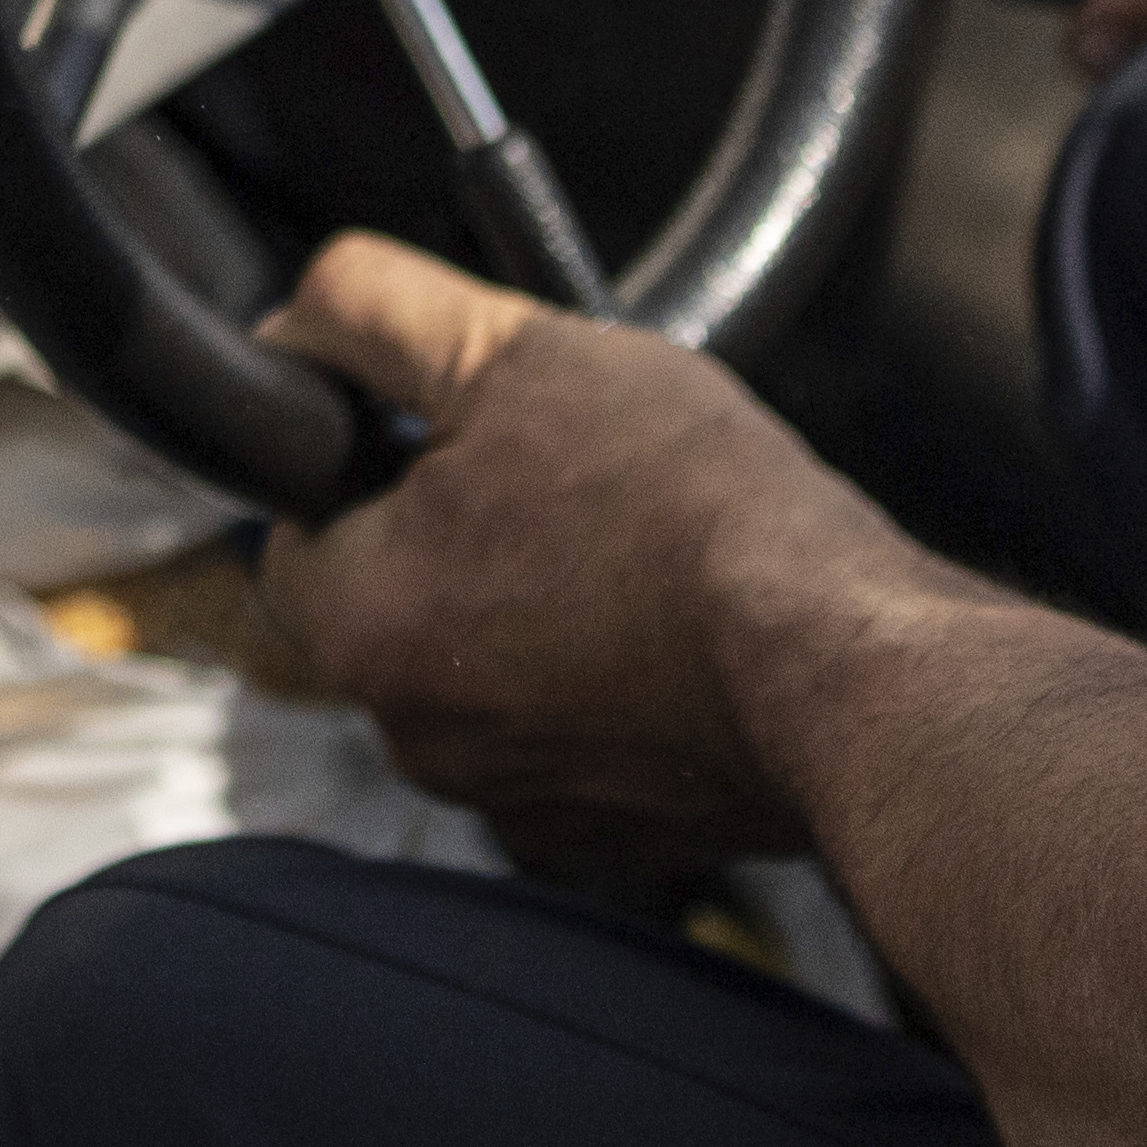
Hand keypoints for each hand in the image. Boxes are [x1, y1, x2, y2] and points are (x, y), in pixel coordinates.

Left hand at [250, 233, 871, 874]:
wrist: (850, 668)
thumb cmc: (694, 518)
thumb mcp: (518, 354)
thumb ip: (376, 315)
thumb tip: (300, 311)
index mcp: (366, 629)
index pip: (296, 531)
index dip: (359, 456)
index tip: (440, 426)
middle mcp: (420, 740)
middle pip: (393, 600)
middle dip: (458, 530)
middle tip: (560, 468)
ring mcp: (517, 801)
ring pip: (485, 667)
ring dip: (536, 599)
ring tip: (629, 537)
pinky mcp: (609, 834)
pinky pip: (571, 730)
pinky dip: (605, 677)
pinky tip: (670, 616)